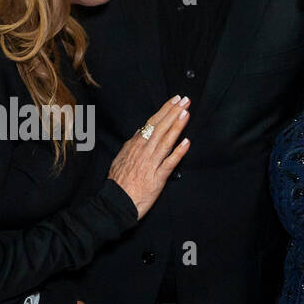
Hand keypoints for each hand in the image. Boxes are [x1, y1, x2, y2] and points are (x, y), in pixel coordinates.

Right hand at [108, 96, 190, 218]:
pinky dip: (178, 152)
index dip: (164, 111)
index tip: (174, 100)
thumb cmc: (118, 183)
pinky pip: (170, 162)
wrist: (116, 203)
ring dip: (176, 126)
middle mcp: (143, 151)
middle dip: (173, 112)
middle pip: (160, 128)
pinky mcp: (157, 177)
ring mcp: (151, 163)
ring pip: (165, 141)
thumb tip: (139, 131)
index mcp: (134, 145)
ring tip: (186, 113)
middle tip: (184, 100)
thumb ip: (131, 144)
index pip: (151, 123)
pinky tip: (187, 142)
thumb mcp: (120, 158)